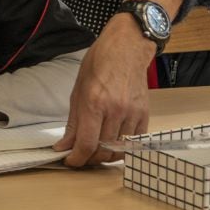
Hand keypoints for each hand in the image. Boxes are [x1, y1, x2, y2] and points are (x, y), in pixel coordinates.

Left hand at [53, 12, 152, 166]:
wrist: (126, 48)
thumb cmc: (99, 63)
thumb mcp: (78, 89)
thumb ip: (73, 121)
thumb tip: (64, 145)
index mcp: (94, 102)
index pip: (86, 143)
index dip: (76, 158)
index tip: (70, 160)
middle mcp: (114, 110)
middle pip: (102, 150)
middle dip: (89, 158)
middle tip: (81, 155)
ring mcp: (131, 113)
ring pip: (118, 149)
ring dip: (105, 155)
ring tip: (95, 149)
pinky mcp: (144, 115)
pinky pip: (134, 142)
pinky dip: (122, 147)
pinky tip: (112, 141)